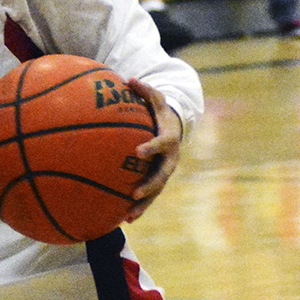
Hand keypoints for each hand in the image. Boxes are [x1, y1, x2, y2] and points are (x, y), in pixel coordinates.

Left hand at [124, 79, 181, 220]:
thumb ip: (144, 91)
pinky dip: (138, 207)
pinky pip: (149, 196)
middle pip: (162, 175)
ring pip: (156, 191)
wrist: (176, 128)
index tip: (138, 151)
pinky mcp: (158, 181)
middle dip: (149, 185)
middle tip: (134, 193)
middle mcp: (170, 159)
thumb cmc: (160, 112)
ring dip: (144, 205)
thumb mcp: (155, 99)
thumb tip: (128, 79)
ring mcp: (165, 172)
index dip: (152, 147)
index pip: (162, 143)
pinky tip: (123, 219)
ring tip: (129, 216)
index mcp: (169, 138)